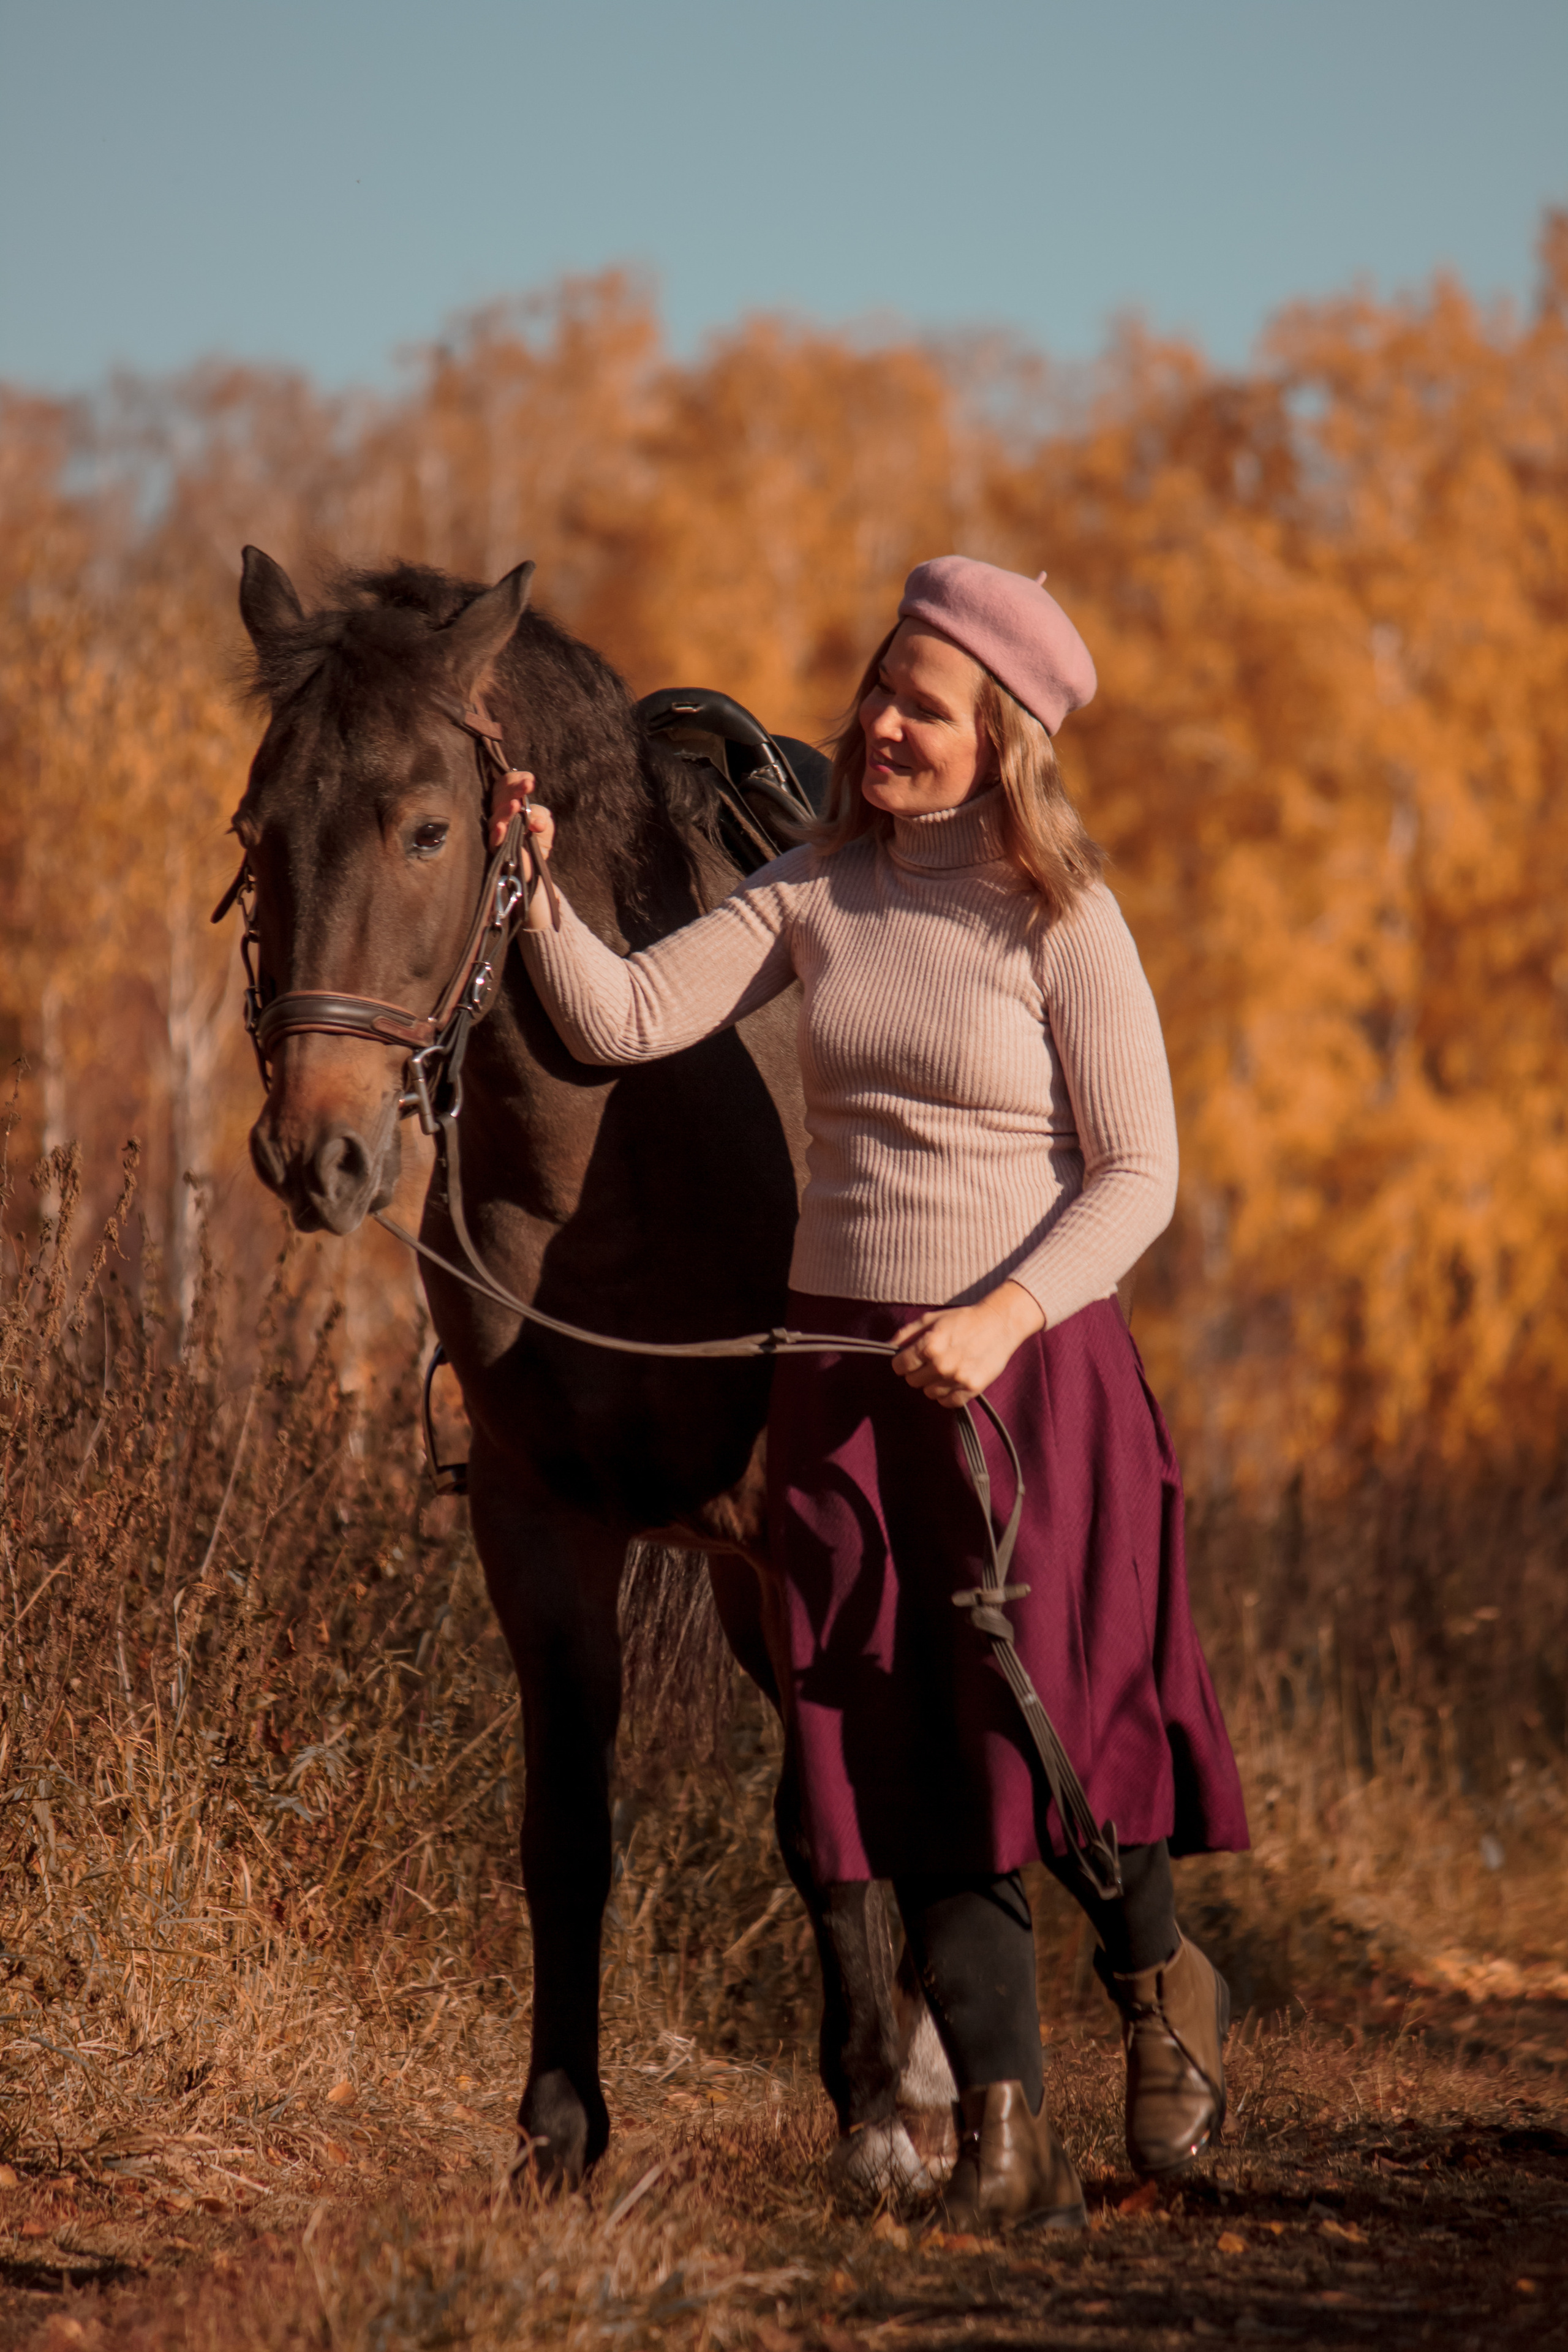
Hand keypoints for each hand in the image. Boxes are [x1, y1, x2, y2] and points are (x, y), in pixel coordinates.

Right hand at [489, 770, 542, 848]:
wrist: (536, 866)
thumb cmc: (538, 841)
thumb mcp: (544, 823)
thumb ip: (541, 815)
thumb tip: (536, 820)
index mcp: (507, 803)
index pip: (504, 785)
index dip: (515, 780)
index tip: (530, 781)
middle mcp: (499, 815)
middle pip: (499, 797)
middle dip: (514, 789)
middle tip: (528, 786)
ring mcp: (497, 832)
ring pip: (496, 818)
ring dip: (506, 810)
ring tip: (517, 805)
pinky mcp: (497, 850)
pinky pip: (494, 840)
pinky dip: (498, 833)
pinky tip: (502, 827)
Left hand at [890, 1281, 1044, 1407]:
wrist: (999, 1323)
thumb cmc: (963, 1319)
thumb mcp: (931, 1318)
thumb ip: (906, 1333)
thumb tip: (888, 1347)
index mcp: (929, 1345)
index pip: (900, 1366)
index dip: (902, 1362)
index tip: (908, 1360)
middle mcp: (942, 1364)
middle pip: (912, 1381)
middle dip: (917, 1372)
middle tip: (930, 1362)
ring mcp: (958, 1378)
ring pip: (929, 1393)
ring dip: (932, 1383)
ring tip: (944, 1369)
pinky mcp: (972, 1388)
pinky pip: (948, 1402)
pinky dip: (947, 1395)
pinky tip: (952, 1381)